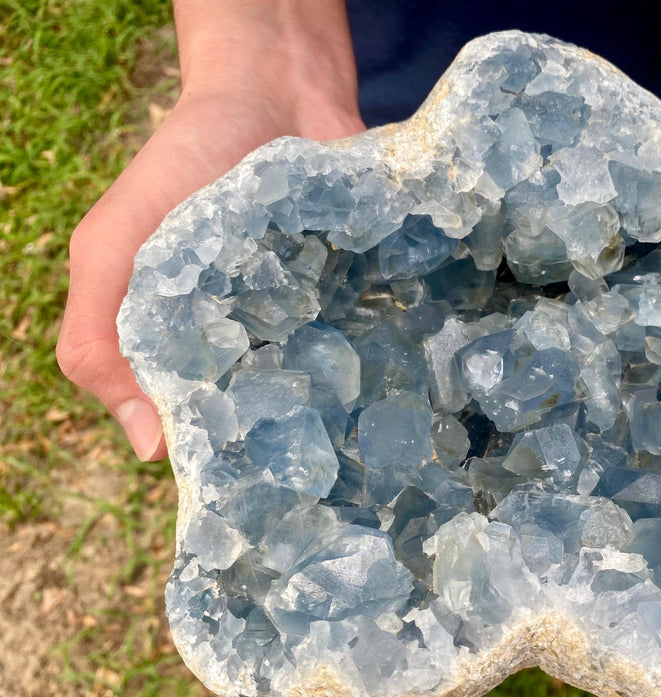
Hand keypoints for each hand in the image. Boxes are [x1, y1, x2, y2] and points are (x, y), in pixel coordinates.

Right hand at [57, 0, 364, 460]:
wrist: (273, 92)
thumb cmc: (182, 164)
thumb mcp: (111, 246)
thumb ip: (99, 337)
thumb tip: (152, 449)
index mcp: (191, 342)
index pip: (207, 421)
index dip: (227, 456)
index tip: (258, 489)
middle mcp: (258, 340)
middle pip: (280, 413)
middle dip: (299, 443)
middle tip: (330, 475)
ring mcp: (319, 318)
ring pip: (335, 389)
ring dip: (351, 412)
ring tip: (375, 443)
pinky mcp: (367, 294)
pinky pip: (382, 339)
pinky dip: (392, 359)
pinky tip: (409, 386)